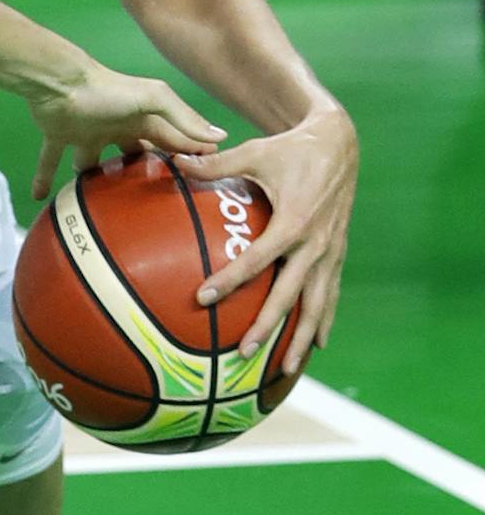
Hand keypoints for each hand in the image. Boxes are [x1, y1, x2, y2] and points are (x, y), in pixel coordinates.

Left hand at [26, 65, 225, 198]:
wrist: (58, 83)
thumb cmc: (107, 90)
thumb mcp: (153, 100)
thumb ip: (183, 118)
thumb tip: (221, 137)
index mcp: (143, 120)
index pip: (171, 143)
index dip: (186, 160)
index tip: (202, 184)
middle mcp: (117, 128)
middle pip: (135, 157)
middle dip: (145, 175)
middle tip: (157, 207)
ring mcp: (88, 134)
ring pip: (94, 165)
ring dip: (97, 183)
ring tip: (105, 212)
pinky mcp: (59, 137)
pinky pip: (51, 161)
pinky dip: (44, 178)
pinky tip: (42, 200)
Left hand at [175, 104, 355, 374]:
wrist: (340, 144)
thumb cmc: (291, 148)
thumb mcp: (253, 151)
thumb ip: (214, 163)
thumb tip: (173, 160)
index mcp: (293, 222)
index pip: (257, 260)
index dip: (230, 280)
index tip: (203, 298)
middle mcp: (315, 244)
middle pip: (290, 295)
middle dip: (268, 327)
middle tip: (243, 353)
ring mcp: (330, 252)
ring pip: (317, 305)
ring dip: (301, 338)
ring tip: (285, 370)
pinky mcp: (338, 254)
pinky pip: (331, 294)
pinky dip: (324, 321)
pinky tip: (316, 346)